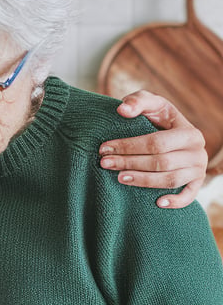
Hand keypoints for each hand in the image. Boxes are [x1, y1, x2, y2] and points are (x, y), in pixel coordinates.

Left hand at [99, 91, 207, 207]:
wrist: (175, 135)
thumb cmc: (160, 119)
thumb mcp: (152, 104)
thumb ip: (137, 101)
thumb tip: (122, 110)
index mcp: (190, 132)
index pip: (156, 142)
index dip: (129, 146)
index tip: (105, 148)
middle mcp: (198, 152)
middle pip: (160, 162)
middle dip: (129, 163)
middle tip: (105, 163)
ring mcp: (199, 170)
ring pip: (169, 180)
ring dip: (143, 181)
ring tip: (119, 178)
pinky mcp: (197, 184)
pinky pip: (188, 196)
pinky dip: (175, 201)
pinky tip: (157, 203)